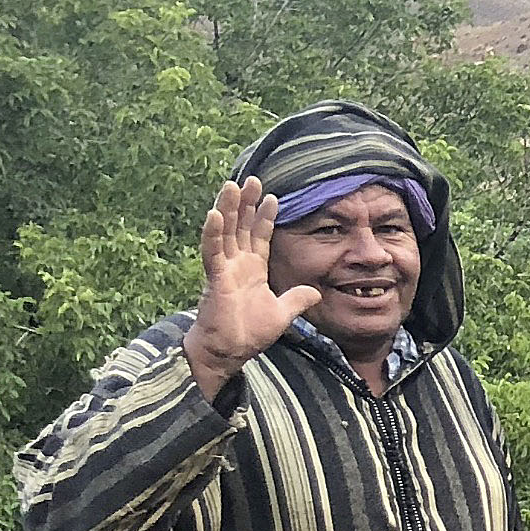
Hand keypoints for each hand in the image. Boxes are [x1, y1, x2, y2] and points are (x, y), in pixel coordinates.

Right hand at [183, 180, 316, 397]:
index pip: (259, 236)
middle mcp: (236, 264)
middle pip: (241, 226)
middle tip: (252, 179)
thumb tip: (316, 293)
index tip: (274, 197)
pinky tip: (215, 214)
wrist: (229, 352)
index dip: (265, 217)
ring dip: (228, 208)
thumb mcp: (282, 313)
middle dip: (246, 203)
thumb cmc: (248, 332)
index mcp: (252, 269)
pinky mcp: (215, 278)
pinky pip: (212, 252)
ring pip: (225, 232)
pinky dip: (213, 233)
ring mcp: (224, 269)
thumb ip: (297, 300)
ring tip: (233, 185)